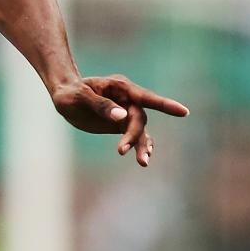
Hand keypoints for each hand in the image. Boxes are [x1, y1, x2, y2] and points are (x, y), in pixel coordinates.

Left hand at [51, 75, 188, 167]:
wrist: (65, 97)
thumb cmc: (71, 93)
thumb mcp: (80, 97)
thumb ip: (101, 105)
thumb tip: (122, 117)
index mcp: (121, 87)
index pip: (146, 97)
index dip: (165, 105)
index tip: (183, 112)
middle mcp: (128, 99)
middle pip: (139, 119)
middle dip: (135, 136)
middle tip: (121, 151)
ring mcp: (127, 112)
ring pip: (140, 130)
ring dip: (142, 146)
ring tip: (143, 163)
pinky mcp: (122, 124)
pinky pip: (136, 136)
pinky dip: (140, 146)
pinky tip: (144, 159)